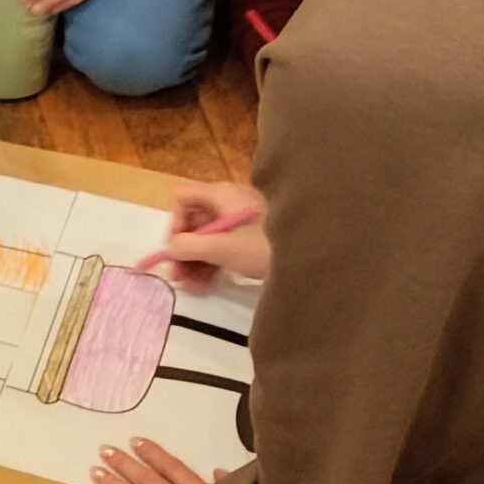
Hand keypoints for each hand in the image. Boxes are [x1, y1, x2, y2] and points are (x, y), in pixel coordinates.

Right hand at [149, 182, 269, 292]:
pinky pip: (224, 245)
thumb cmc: (263, 246)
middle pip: (194, 220)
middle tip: (179, 278)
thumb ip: (188, 247)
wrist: (313, 254)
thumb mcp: (222, 248)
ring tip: (192, 288)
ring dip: (195, 261)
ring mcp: (242, 219)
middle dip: (183, 250)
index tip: (178, 250)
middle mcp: (229, 201)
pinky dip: (213, 263)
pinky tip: (206, 285)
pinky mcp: (252, 237)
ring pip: (208, 236)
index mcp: (221, 195)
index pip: (182, 197)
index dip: (175, 222)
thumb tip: (170, 248)